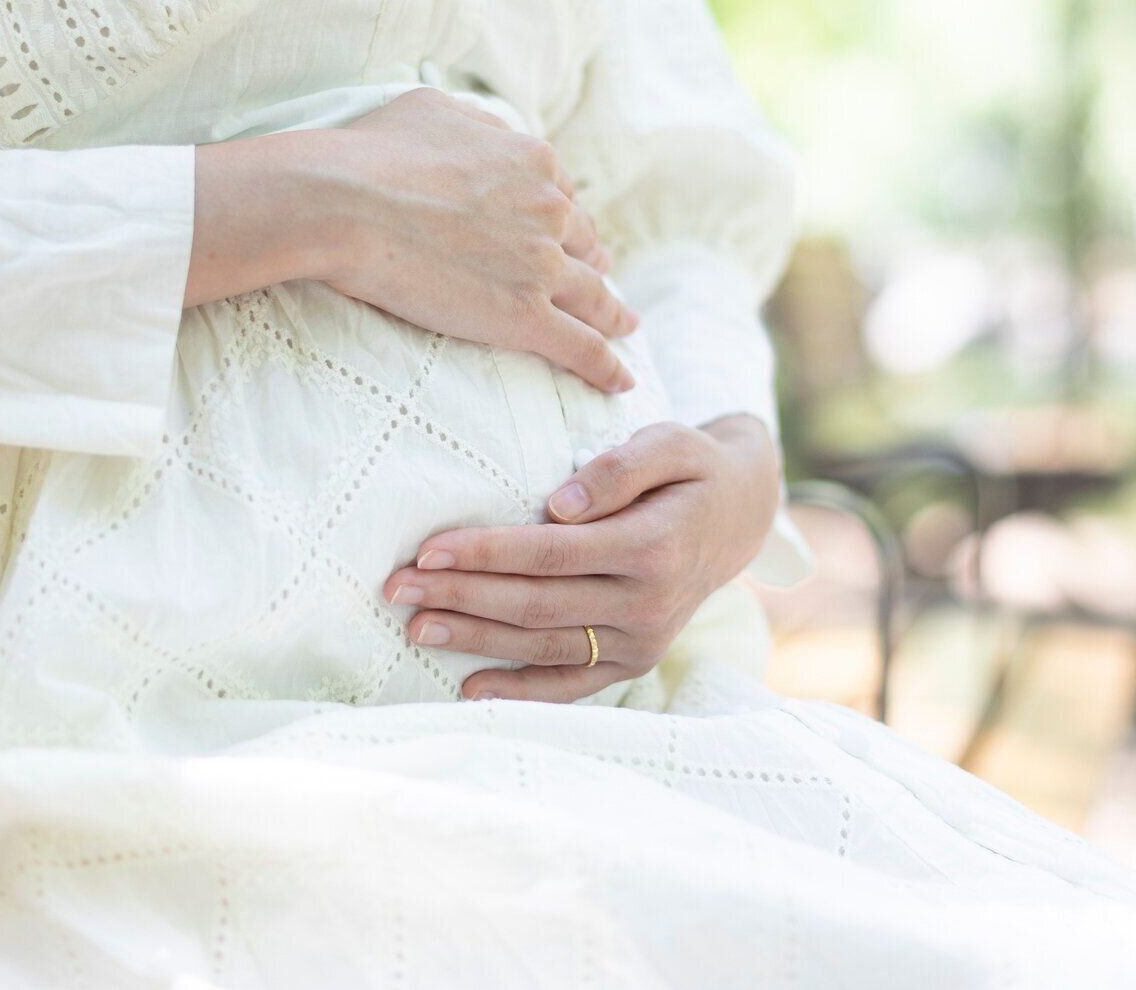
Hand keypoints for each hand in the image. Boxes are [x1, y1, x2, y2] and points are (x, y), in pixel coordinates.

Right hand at [306, 88, 636, 392]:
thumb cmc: (374, 153)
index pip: (562, 194)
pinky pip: (581, 346)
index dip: (564, 216)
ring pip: (593, 295)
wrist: (344, 205)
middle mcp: (549, 210)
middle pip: (582, 242)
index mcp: (532, 162)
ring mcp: (541, 266)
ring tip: (625, 326)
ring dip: (613, 312)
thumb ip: (477, 124)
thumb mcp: (435, 109)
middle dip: (592, 260)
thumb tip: (494, 134)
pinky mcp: (525, 316)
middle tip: (600, 277)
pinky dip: (606, 366)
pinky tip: (621, 382)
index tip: (568, 232)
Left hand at [380, 416, 781, 701]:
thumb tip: (561, 504)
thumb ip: (618, 469)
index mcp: (653, 547)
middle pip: (536, 604)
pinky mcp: (634, 661)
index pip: (551, 553)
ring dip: (475, 640)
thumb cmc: (690, 470)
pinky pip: (571, 684)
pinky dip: (520, 690)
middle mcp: (649, 604)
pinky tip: (469, 688)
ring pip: (544, 646)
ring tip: (415, 627)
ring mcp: (642, 641)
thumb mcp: (670, 444)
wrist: (739, 517)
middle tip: (396, 587)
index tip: (429, 547)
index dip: (487, 553)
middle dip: (461, 596)